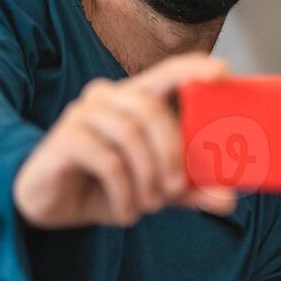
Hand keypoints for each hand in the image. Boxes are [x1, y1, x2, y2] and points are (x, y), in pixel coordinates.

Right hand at [13, 53, 236, 227]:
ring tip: (149, 205)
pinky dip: (123, 191)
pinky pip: (105, 159)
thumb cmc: (106, 186)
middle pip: (150, 109)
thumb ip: (189, 190)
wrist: (52, 205)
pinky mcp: (65, 138)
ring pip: (129, 134)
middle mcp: (108, 97)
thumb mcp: (153, 189)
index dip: (193, 68)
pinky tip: (126, 211)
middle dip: (171, 152)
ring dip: (146, 176)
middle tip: (177, 188)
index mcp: (135, 98)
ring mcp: (83, 114)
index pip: (167, 72)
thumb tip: (228, 200)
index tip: (222, 72)